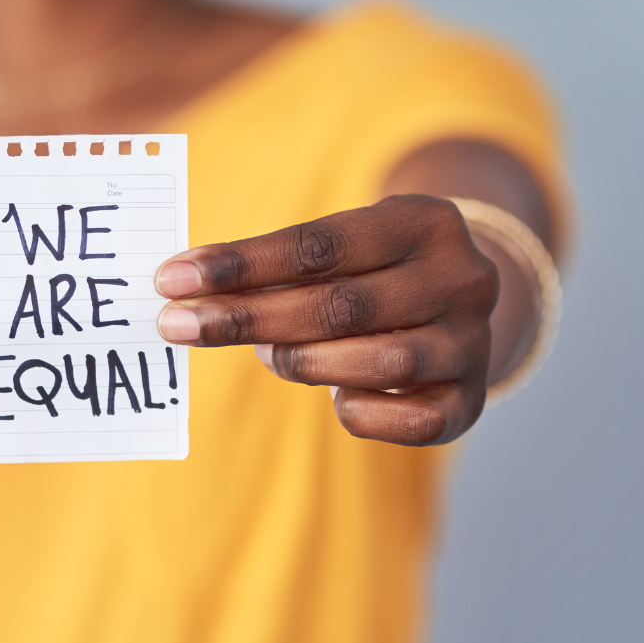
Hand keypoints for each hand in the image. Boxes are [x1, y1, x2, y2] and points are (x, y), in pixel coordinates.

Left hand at [153, 195, 499, 445]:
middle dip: (246, 318)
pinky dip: (357, 411)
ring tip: (266, 355)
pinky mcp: (471, 403)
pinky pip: (407, 421)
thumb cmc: (374, 272)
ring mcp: (471, 342)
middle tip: (177, 327)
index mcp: (424, 220)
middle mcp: (461, 278)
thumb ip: (280, 268)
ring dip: (302, 362)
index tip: (172, 280)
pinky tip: (336, 397)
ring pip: (378, 362)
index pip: (318, 244)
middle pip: (339, 305)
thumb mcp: (344, 248)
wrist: (464, 306)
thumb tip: (188, 295)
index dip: (239, 265)